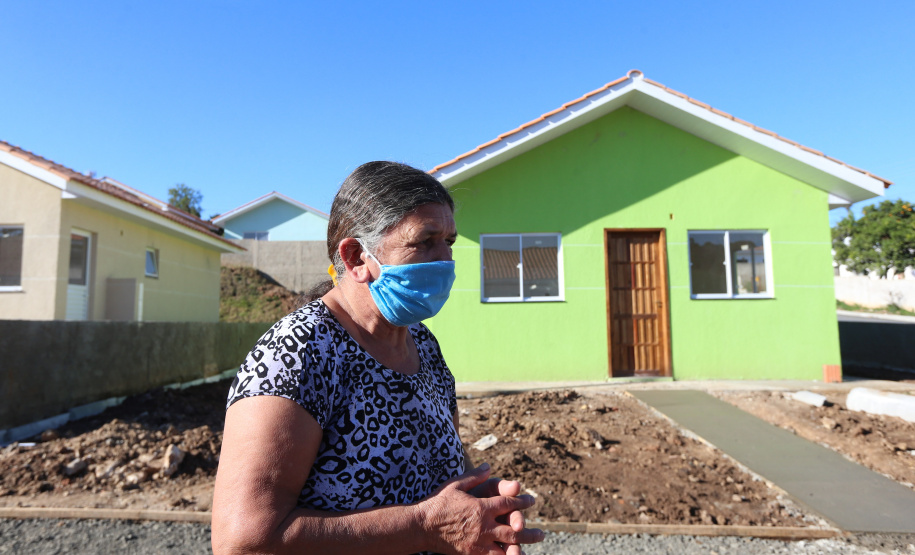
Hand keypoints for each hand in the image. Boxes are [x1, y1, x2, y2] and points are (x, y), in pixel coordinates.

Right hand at [417, 463, 543, 554]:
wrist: (421, 526)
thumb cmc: (438, 503)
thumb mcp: (456, 484)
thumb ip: (475, 476)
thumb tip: (489, 466)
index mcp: (482, 507)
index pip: (509, 504)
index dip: (523, 502)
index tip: (531, 501)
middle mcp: (484, 526)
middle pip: (515, 529)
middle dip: (530, 532)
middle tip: (542, 534)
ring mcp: (479, 542)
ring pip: (508, 547)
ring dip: (522, 547)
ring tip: (530, 549)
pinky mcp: (472, 554)